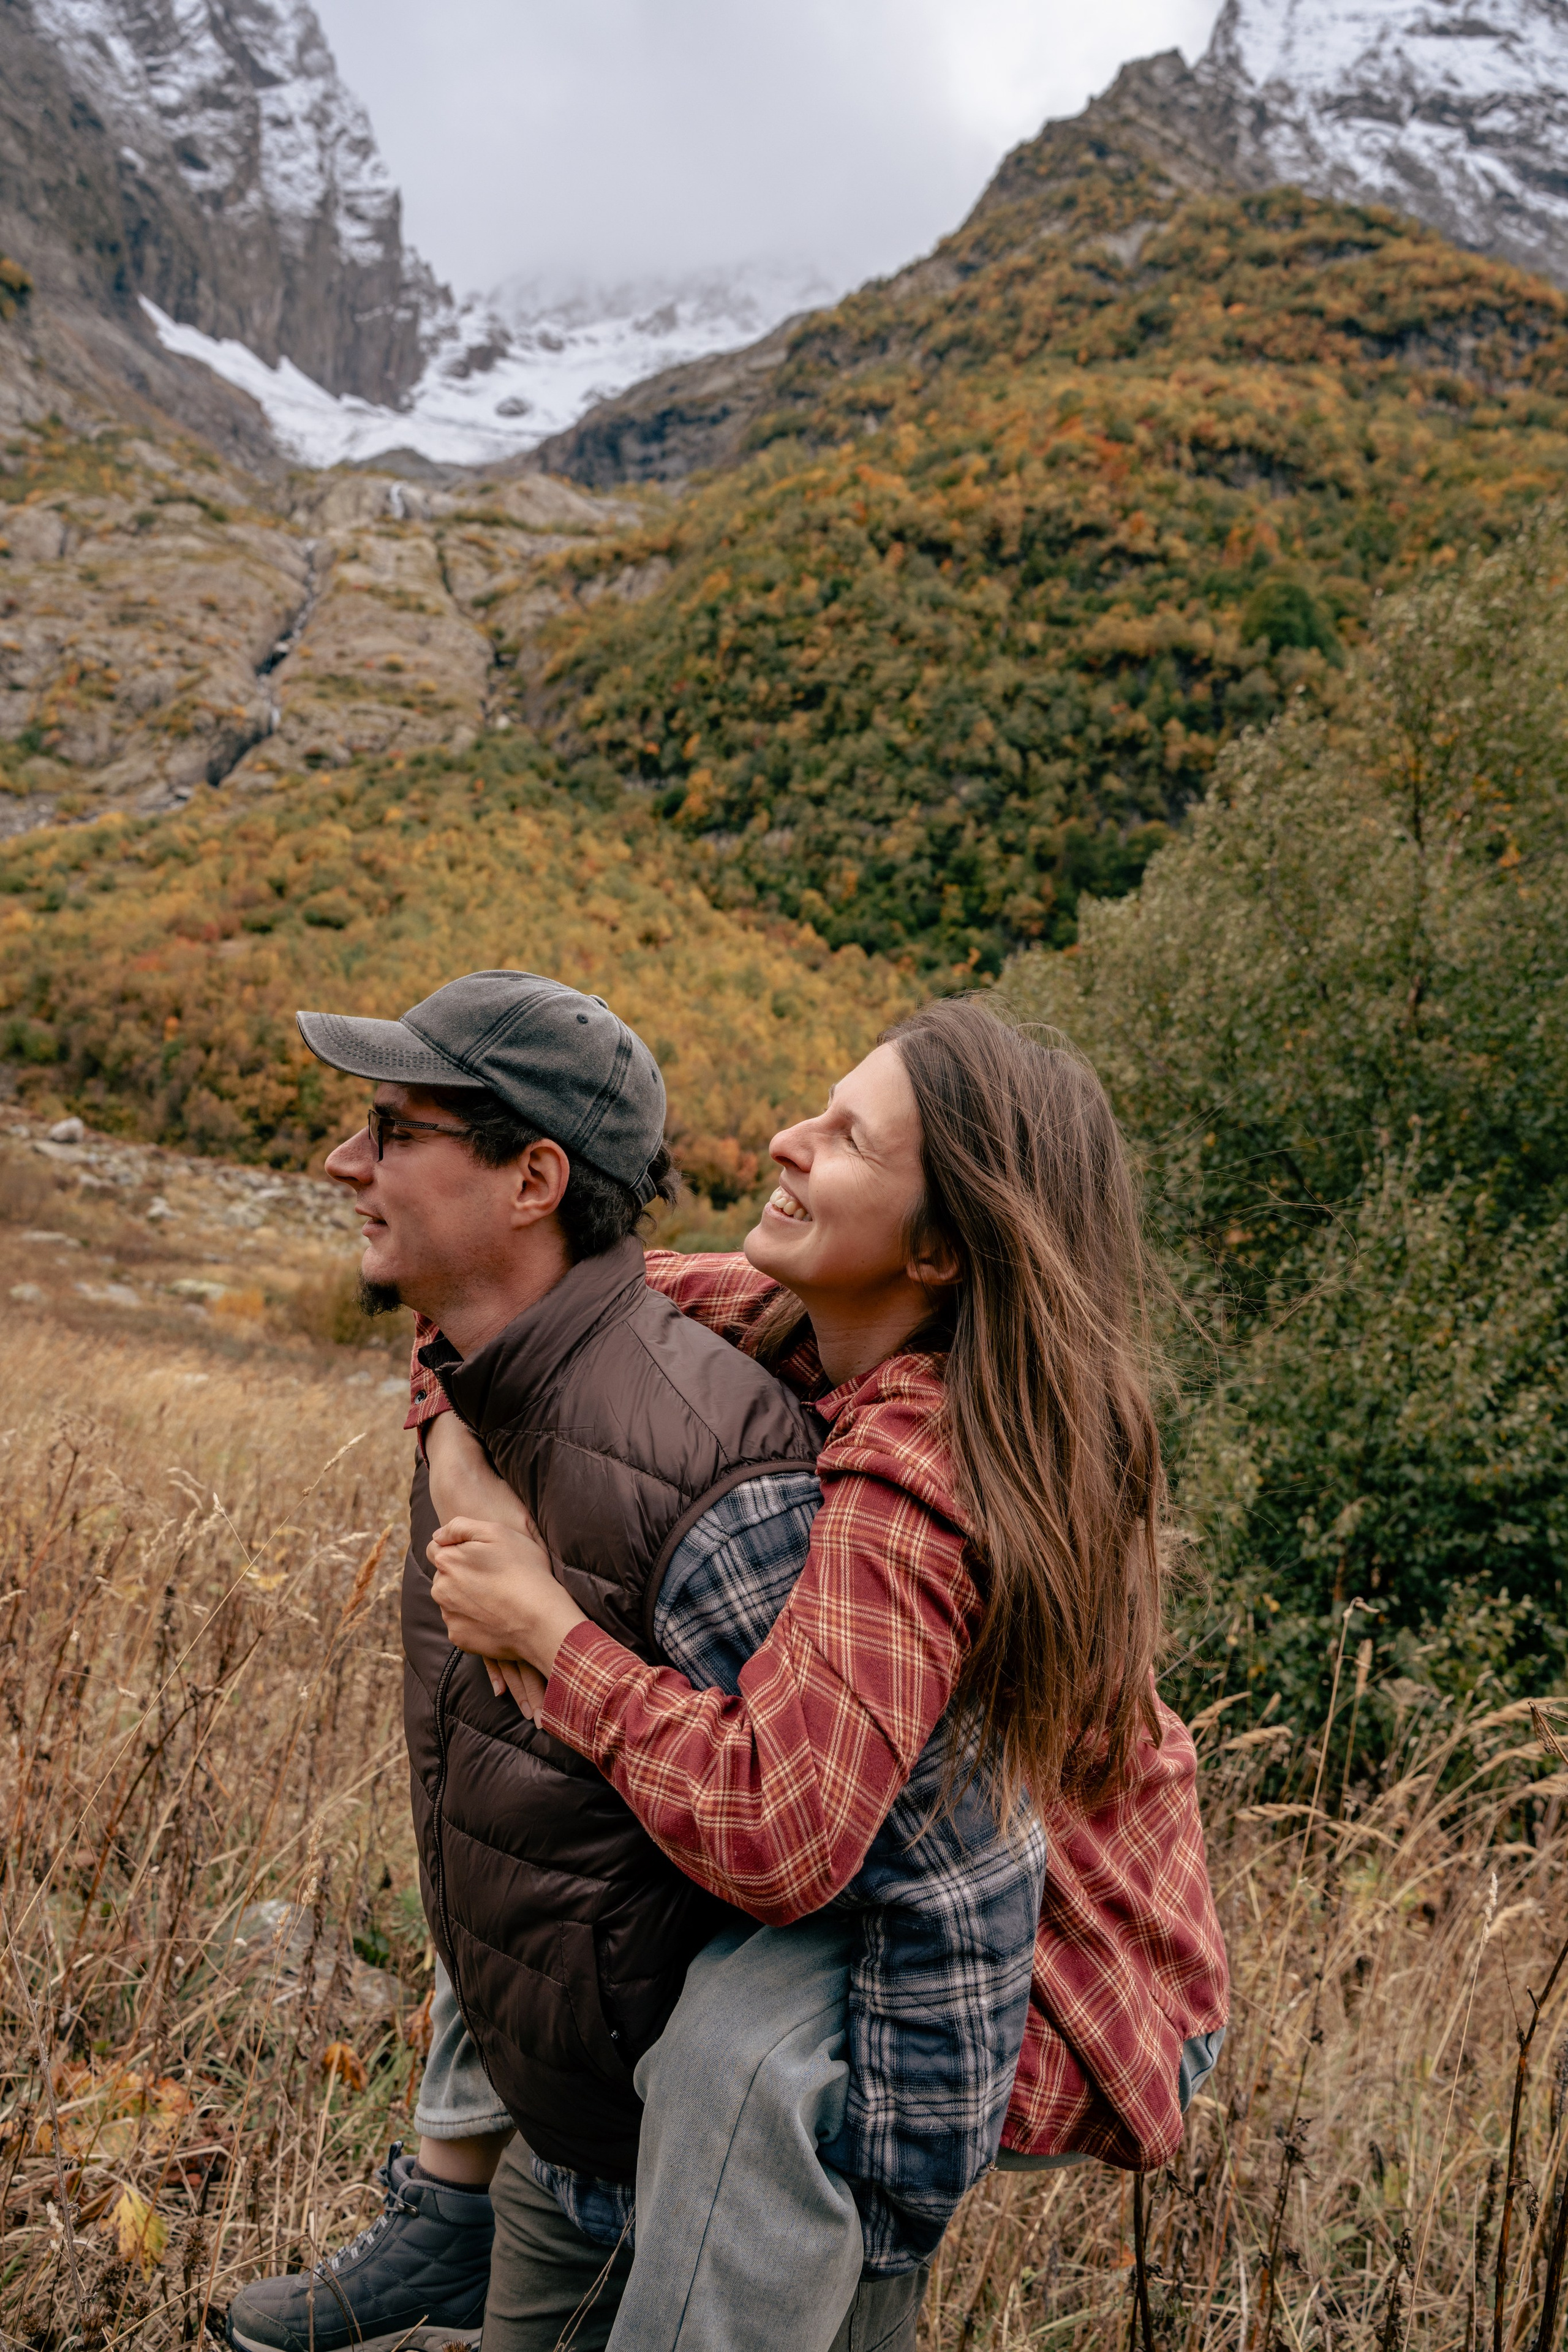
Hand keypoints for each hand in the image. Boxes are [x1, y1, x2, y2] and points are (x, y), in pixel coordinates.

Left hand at [427, 1516, 587, 1693]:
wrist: (540, 1619)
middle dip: (460, 1574)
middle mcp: (440, 1589)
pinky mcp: (458, 1637)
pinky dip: (473, 1620)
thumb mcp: (496, 1532)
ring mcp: (448, 1616)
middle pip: (443, 1576)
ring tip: (495, 1598)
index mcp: (447, 1561)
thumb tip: (437, 1535)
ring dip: (465, 1597)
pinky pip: (461, 1623)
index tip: (478, 1556)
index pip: (435, 1549)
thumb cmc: (523, 1570)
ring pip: (451, 1600)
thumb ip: (460, 1526)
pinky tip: (494, 1616)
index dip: (456, 1548)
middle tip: (491, 1577)